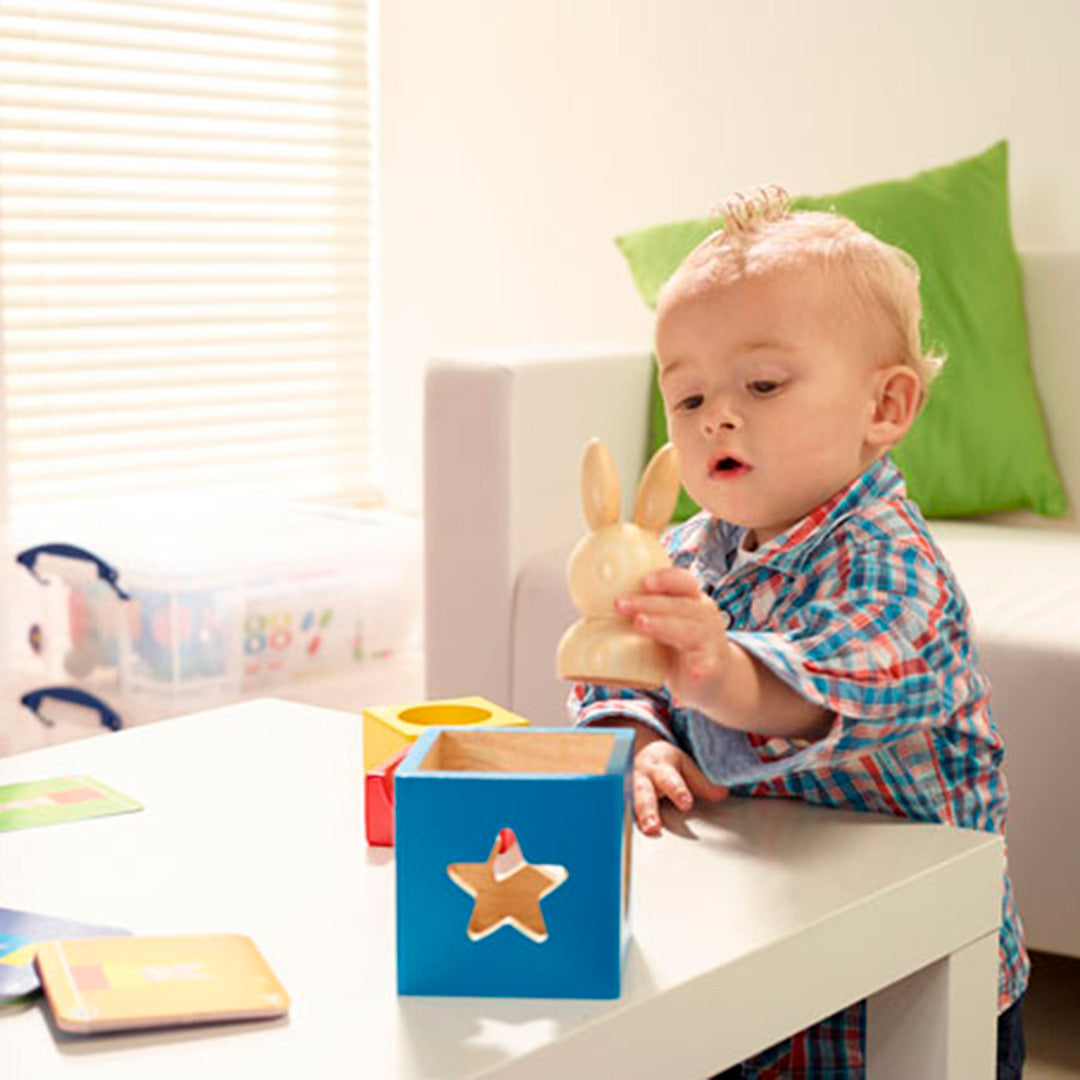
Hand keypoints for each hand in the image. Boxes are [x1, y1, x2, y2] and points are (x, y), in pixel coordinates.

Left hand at [615, 568, 732, 713]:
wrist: (714, 677)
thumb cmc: (681, 644)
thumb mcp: (666, 622)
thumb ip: (642, 612)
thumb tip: (592, 603)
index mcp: (691, 600)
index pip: (683, 581)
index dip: (665, 579)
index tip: (643, 581)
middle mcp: (703, 615)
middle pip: (679, 604)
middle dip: (648, 603)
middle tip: (620, 604)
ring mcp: (708, 640)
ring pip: (688, 630)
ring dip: (663, 625)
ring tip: (640, 624)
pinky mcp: (709, 666)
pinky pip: (704, 664)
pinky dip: (698, 665)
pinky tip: (690, 671)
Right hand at [631, 726, 727, 835]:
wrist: (643, 753)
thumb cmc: (666, 763)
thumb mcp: (684, 766)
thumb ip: (701, 782)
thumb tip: (722, 794)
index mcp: (659, 767)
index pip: (669, 780)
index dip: (678, 791)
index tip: (686, 804)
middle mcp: (642, 778)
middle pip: (644, 794)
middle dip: (648, 811)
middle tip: (654, 827)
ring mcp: (630, 790)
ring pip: (630, 804)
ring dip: (636, 819)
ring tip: (646, 832)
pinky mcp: (624, 800)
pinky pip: (622, 811)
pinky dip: (624, 822)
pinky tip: (628, 833)